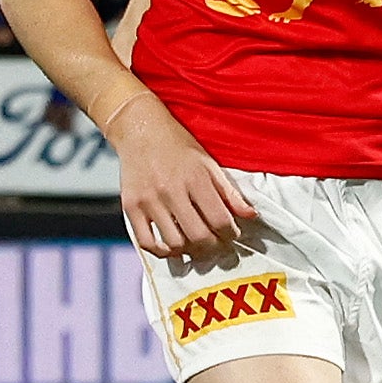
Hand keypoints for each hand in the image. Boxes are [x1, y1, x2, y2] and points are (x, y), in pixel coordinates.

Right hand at [111, 95, 254, 260]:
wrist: (140, 130)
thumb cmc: (177, 146)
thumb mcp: (208, 163)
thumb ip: (230, 192)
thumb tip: (251, 215)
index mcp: (196, 179)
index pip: (220, 220)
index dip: (230, 234)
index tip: (231, 234)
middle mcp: (171, 191)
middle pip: (198, 236)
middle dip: (213, 247)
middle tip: (215, 244)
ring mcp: (149, 201)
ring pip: (174, 243)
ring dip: (189, 250)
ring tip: (194, 245)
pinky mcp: (130, 207)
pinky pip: (146, 241)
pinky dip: (161, 251)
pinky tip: (170, 247)